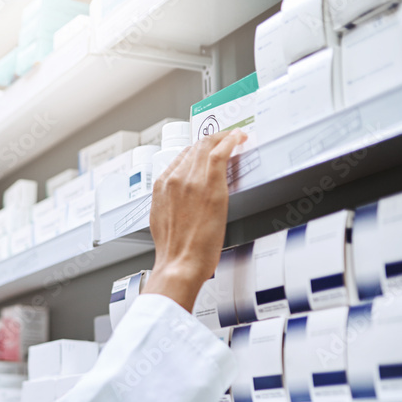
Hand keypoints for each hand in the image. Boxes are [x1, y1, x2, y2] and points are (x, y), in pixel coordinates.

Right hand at [143, 129, 246, 311]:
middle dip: (211, 140)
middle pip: (194, 148)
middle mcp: (174, 179)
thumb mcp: (163, 223)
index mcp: (161, 188)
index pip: (180, 158)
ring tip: (235, 137)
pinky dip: (231, 140)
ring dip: (222, 138)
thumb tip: (180, 205)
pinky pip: (220, 152)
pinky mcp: (210, 185)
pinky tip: (239, 137)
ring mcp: (192, 180)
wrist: (179, 264)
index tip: (206, 150)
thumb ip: (170, 206)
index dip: (196, 151)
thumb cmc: (174, 252)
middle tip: (225, 139)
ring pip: (206, 146)